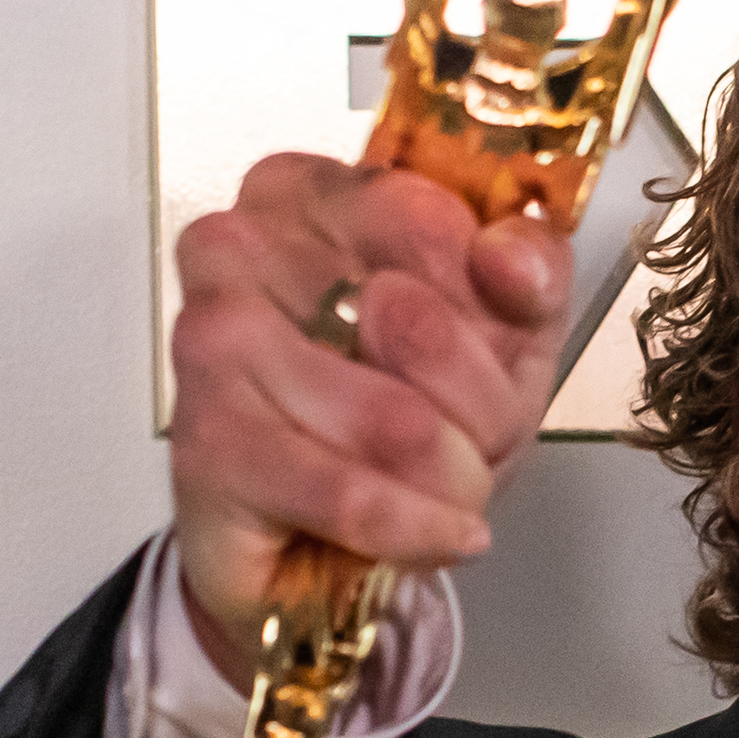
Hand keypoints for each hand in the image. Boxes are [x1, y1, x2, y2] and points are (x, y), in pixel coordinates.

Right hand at [166, 153, 573, 673]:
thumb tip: (509, 252)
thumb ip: (531, 268)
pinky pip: (350, 494)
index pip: (428, 220)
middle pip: (416, 322)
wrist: (324, 544)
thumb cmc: (402, 420)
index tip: (497, 344)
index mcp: (304, 193)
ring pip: (396, 421)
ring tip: (442, 488)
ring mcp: (212, 345)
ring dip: (454, 478)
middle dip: (482, 409)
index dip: (489, 306)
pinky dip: (414, 528)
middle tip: (470, 438)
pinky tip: (436, 531)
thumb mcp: (502, 328)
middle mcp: (238, 250)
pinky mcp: (207, 445)